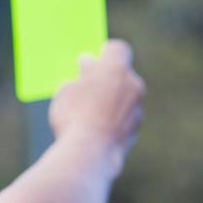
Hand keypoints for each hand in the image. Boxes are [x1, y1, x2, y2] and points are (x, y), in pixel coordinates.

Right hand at [49, 39, 145, 168]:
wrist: (89, 153)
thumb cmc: (74, 118)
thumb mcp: (65, 93)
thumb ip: (78, 79)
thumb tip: (83, 73)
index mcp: (115, 69)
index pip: (116, 48)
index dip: (103, 53)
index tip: (90, 61)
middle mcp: (133, 84)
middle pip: (121, 74)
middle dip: (105, 79)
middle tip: (84, 86)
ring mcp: (137, 108)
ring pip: (124, 97)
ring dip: (109, 100)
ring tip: (85, 113)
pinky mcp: (136, 129)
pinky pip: (124, 118)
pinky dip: (112, 120)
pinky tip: (93, 130)